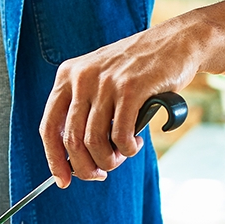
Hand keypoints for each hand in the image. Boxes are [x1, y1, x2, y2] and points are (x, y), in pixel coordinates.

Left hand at [39, 20, 198, 186]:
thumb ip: (84, 110)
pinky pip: (120, 136)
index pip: (49, 126)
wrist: (175, 42)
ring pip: (94, 142)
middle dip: (86, 167)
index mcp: (67, 75)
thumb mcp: (99, 79)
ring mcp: (106, 82)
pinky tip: (135, 144)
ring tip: (121, 155)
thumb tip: (74, 158)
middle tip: (101, 172)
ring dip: (109, 160)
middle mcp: (82, 77)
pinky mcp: (131, 89)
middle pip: (71, 140)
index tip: (63, 180)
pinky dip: (127, 149)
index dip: (54, 159)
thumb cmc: (137, 68)